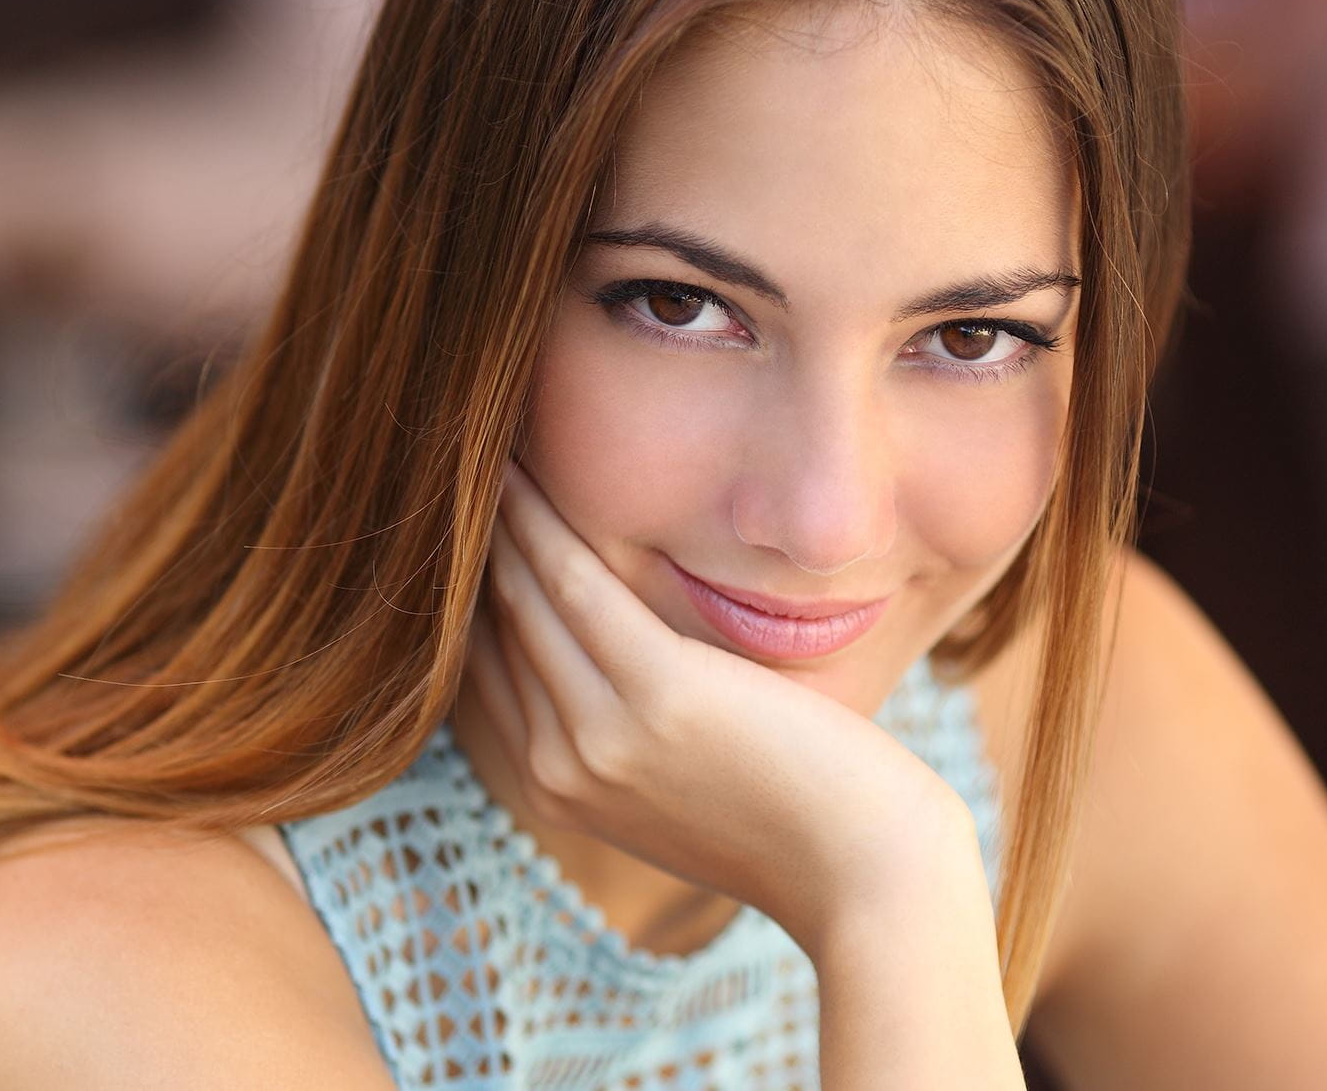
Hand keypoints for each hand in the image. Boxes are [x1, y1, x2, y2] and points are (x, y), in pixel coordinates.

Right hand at [463, 460, 984, 956]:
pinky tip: (519, 470)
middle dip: (472, 544)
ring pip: (522, 595)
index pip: (488, 669)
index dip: (471, 591)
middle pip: (493, 627)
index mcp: (559, 789)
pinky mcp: (657, 693)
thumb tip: (613, 668)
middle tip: (460, 469)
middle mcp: (559, 767)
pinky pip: (576, 584)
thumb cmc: (796, 824)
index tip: (468, 524)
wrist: (865, 877)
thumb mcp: (681, 792)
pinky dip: (538, 521)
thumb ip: (629, 740)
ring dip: (495, 514)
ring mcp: (600, 736)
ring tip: (481, 449)